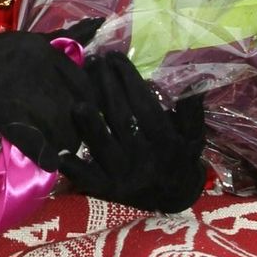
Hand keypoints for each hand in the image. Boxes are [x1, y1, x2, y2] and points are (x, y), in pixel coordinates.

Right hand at [0, 23, 94, 168]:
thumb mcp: (33, 39)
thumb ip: (65, 36)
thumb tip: (98, 23)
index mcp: (48, 54)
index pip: (83, 84)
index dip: (89, 104)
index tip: (86, 115)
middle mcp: (40, 72)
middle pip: (74, 109)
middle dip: (80, 127)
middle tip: (79, 138)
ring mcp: (23, 94)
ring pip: (59, 127)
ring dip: (66, 144)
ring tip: (66, 151)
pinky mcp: (6, 114)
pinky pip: (33, 140)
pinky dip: (44, 155)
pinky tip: (50, 163)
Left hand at [59, 53, 207, 212]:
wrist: (175, 199)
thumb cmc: (181, 157)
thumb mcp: (193, 135)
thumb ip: (191, 110)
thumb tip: (195, 78)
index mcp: (165, 140)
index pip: (144, 105)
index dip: (129, 79)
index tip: (115, 57)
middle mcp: (144, 157)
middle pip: (121, 119)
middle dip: (106, 88)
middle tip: (94, 62)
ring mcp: (125, 175)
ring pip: (104, 146)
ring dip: (90, 126)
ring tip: (77, 102)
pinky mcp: (109, 190)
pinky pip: (91, 180)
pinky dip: (76, 170)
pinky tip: (61, 155)